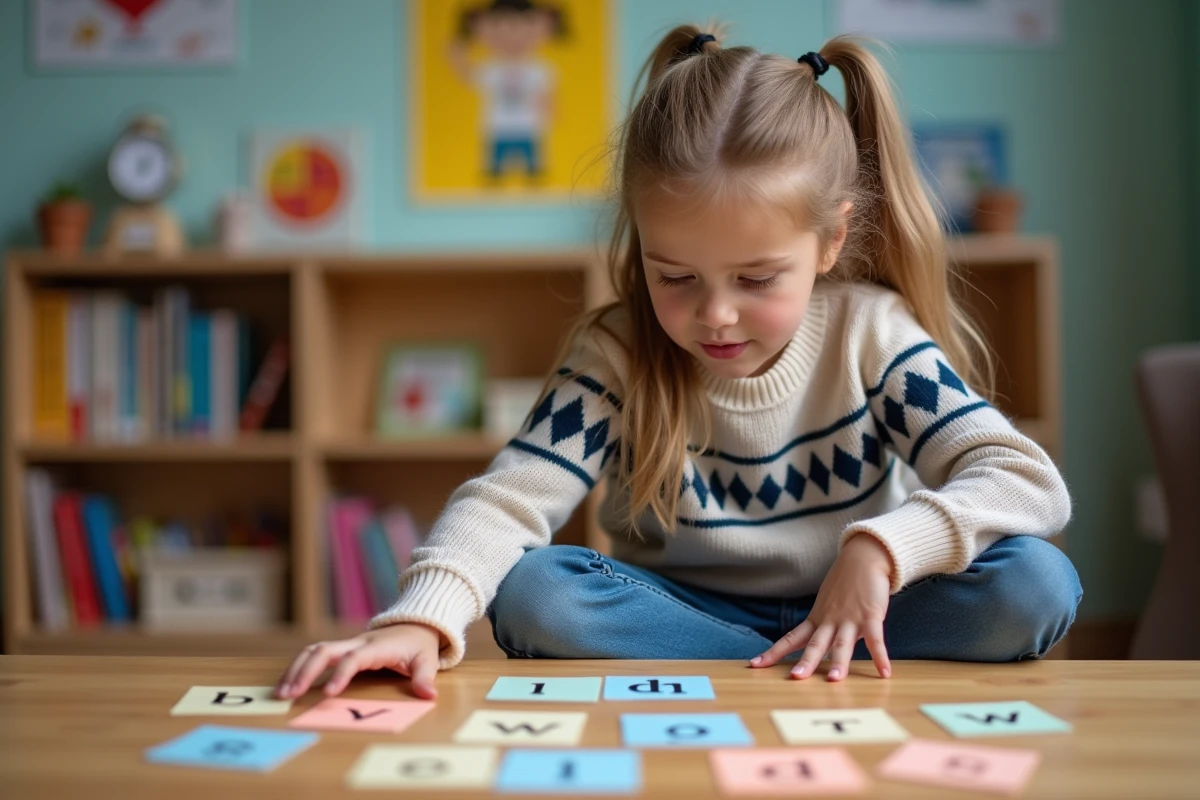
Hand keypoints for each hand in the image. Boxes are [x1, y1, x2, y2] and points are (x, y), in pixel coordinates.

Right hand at [275, 622, 444, 699]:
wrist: (414, 623)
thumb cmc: (418, 645)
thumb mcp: (427, 660)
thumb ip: (425, 678)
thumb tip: (429, 695)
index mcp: (376, 647)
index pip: (353, 658)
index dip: (341, 674)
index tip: (330, 693)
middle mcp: (357, 643)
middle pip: (324, 650)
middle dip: (305, 671)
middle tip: (290, 695)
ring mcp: (346, 644)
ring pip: (314, 650)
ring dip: (296, 669)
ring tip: (282, 693)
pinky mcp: (340, 649)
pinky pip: (314, 654)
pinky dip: (299, 667)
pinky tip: (287, 684)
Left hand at [751, 533, 893, 680]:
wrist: (863, 557)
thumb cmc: (845, 584)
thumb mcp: (827, 605)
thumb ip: (824, 626)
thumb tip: (820, 648)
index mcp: (817, 619)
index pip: (791, 639)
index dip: (774, 652)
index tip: (755, 665)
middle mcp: (829, 621)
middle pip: (815, 645)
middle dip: (806, 662)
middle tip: (795, 678)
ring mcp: (850, 619)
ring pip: (842, 644)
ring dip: (839, 662)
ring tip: (835, 680)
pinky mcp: (870, 615)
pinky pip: (875, 639)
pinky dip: (880, 656)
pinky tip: (884, 672)